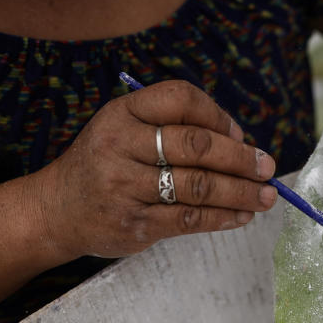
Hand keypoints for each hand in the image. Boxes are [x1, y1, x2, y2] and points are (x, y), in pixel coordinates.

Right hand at [34, 80, 276, 259]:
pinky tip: (242, 216)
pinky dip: (224, 218)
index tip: (240, 135)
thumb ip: (172, 127)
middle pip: (196, 146)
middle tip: (267, 168)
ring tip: (266, 196)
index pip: (180, 99)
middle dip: (240, 158)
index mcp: (122, 112)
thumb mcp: (125, 129)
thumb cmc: (106, 164)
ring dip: (241, 192)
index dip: (218, 115)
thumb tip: (242, 143)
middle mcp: (120, 144)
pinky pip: (190, 218)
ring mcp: (125, 186)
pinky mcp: (134, 223)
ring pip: (199, 186)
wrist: (55, 210)